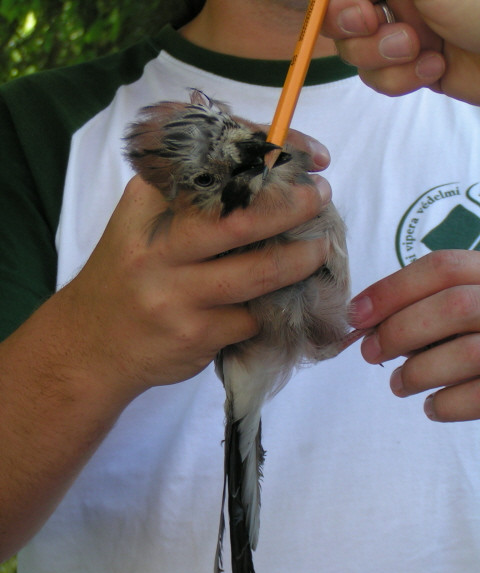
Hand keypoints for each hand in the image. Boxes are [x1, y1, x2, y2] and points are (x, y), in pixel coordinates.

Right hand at [64, 136, 331, 397]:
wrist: (90, 346)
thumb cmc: (128, 278)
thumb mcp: (141, 226)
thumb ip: (188, 202)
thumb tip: (268, 182)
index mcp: (144, 205)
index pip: (212, 162)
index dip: (269, 151)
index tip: (308, 153)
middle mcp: (157, 247)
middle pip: (240, 218)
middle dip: (293, 205)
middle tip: (320, 197)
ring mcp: (174, 293)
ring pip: (258, 272)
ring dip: (301, 259)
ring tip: (320, 249)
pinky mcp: (194, 334)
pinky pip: (251, 317)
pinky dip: (272, 308)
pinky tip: (280, 302)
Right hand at [323, 0, 479, 104]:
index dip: (340, 7)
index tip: (363, 14)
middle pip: (342, 21)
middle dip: (362, 37)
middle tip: (401, 38)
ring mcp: (404, 30)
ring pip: (358, 54)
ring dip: (384, 62)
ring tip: (425, 55)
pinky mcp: (412, 66)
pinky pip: (380, 78)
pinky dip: (400, 81)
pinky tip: (435, 70)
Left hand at [349, 250, 479, 421]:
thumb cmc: (476, 331)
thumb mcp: (463, 302)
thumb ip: (426, 305)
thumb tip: (368, 324)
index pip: (443, 267)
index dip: (392, 290)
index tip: (357, 314)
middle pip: (453, 306)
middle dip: (399, 331)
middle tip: (370, 352)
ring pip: (467, 354)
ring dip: (417, 373)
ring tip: (399, 384)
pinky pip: (478, 397)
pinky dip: (445, 405)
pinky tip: (431, 406)